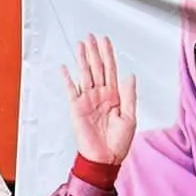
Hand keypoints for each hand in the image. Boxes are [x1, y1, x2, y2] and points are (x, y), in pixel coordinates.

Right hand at [60, 34, 136, 167]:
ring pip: (85, 74)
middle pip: (97, 68)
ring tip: (80, 45)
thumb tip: (130, 76)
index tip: (105, 41)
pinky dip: (68, 79)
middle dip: (94, 51)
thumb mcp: (130, 118)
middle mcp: (101, 95)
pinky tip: (65, 68)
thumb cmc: (119, 142)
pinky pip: (71, 90)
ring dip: (82, 59)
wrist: (105, 159)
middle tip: (91, 36)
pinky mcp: (77, 108)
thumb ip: (129, 96)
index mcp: (115, 96)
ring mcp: (88, 100)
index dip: (109, 55)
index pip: (111, 70)